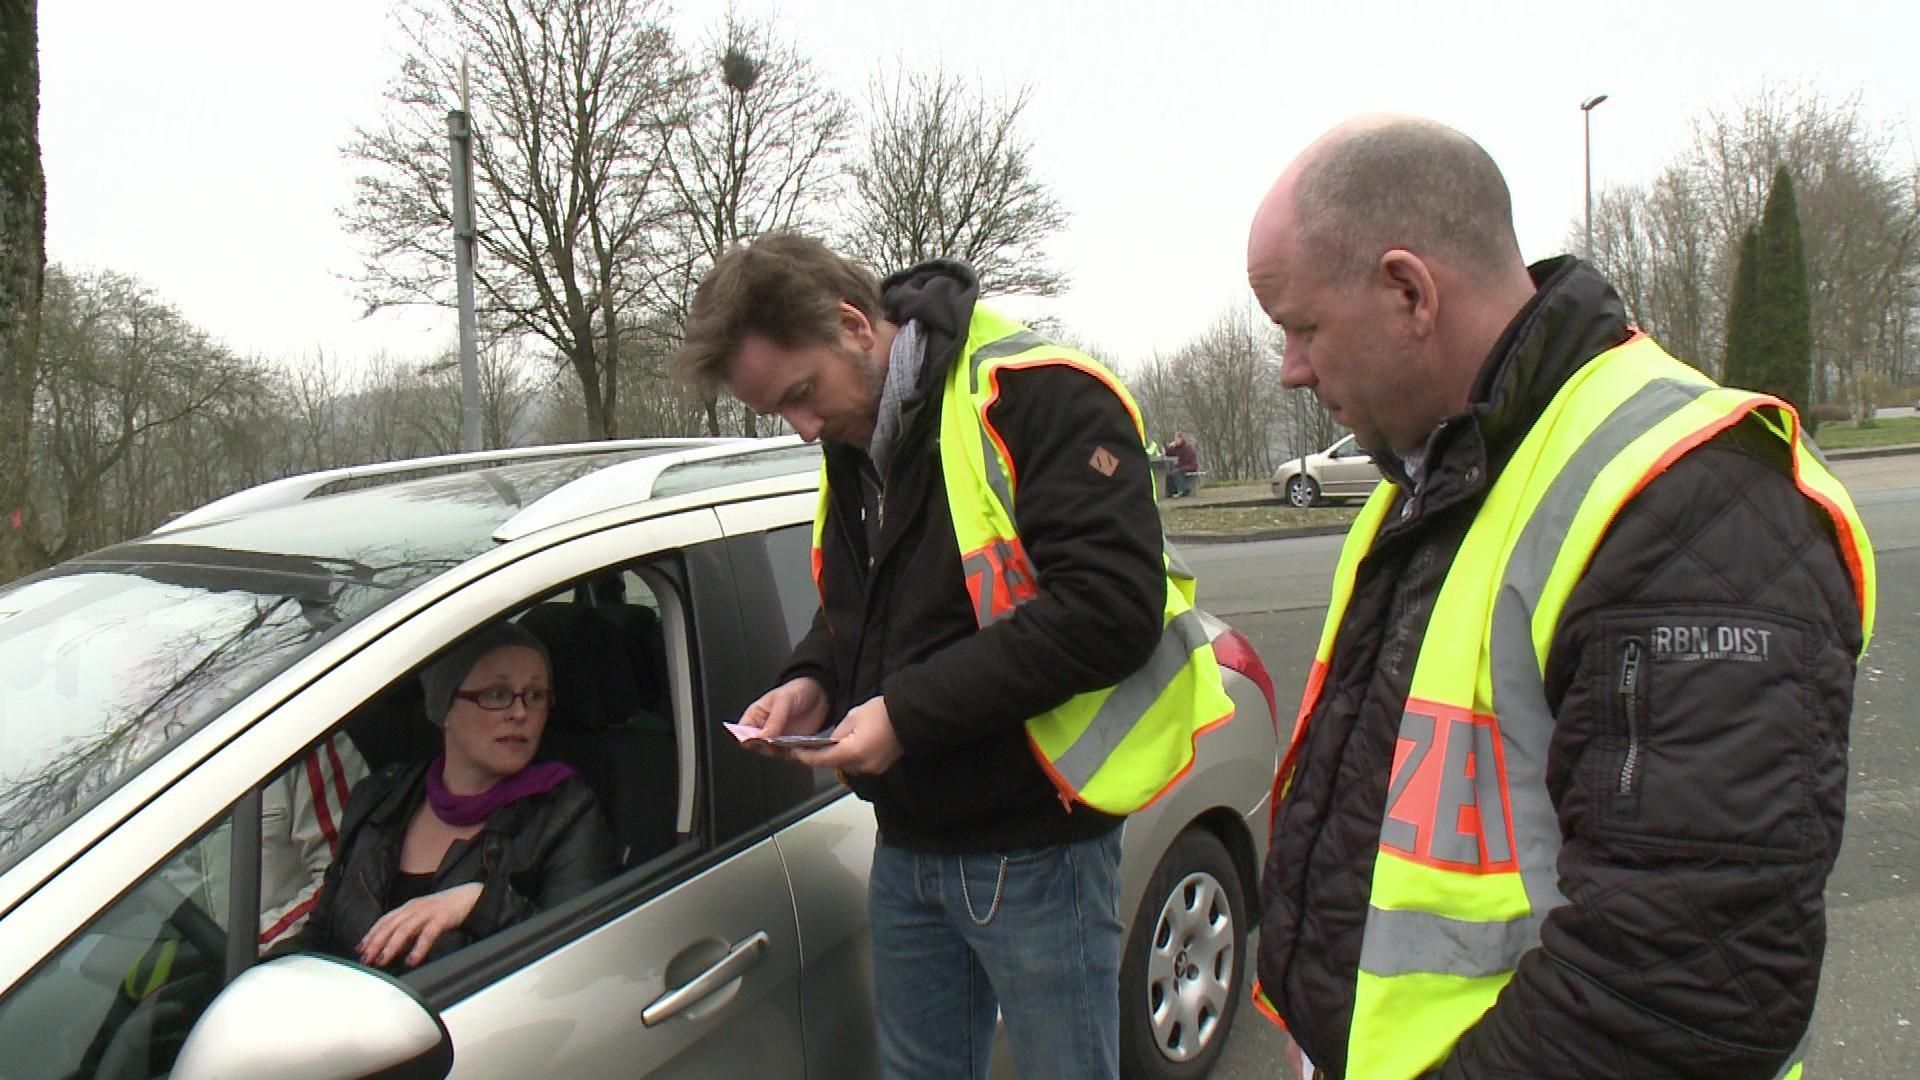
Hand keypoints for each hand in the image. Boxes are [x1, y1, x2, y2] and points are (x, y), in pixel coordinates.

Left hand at [356, 882, 482, 968]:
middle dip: (375, 943)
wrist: (472, 896)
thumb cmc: (447, 910)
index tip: (360, 949)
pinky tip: (412, 960)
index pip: (384, 920)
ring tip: (383, 961)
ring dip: (391, 946)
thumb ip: (409, 929)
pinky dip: (418, 948)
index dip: (371, 934)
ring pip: (404, 929)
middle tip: (366, 959)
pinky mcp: (442, 917)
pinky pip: (428, 934)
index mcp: (409, 907)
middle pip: (390, 925)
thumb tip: (393, 948)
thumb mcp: (424, 917)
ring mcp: (428, 911)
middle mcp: (415, 907)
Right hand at [737, 677, 828, 755]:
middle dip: (765, 746)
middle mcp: (764, 729)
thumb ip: (774, 719)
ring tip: (789, 743)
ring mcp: (778, 737)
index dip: (747, 737)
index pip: (742, 732)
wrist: (820, 693)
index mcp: (755, 716)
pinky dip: (792, 753)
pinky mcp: (791, 743)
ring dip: (780, 750)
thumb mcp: (783, 700)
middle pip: (756, 745)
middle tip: (775, 742)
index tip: (758, 739)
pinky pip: (788, 753)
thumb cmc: (796, 690)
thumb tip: (762, 736)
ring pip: (772, 752)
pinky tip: (798, 746)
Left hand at [793, 695, 901, 774]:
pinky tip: (851, 745)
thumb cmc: (884, 712)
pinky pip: (860, 764)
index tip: (795, 752)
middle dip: (822, 756)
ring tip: (831, 745)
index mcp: (853, 752)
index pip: (822, 759)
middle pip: (835, 764)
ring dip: (838, 757)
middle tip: (809, 747)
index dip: (806, 756)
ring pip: (847, 765)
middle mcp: (862, 766)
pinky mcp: (880, 767)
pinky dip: (852, 757)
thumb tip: (831, 743)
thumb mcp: (854, 716)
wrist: (911, 716)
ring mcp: (873, 769)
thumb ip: (838, 733)